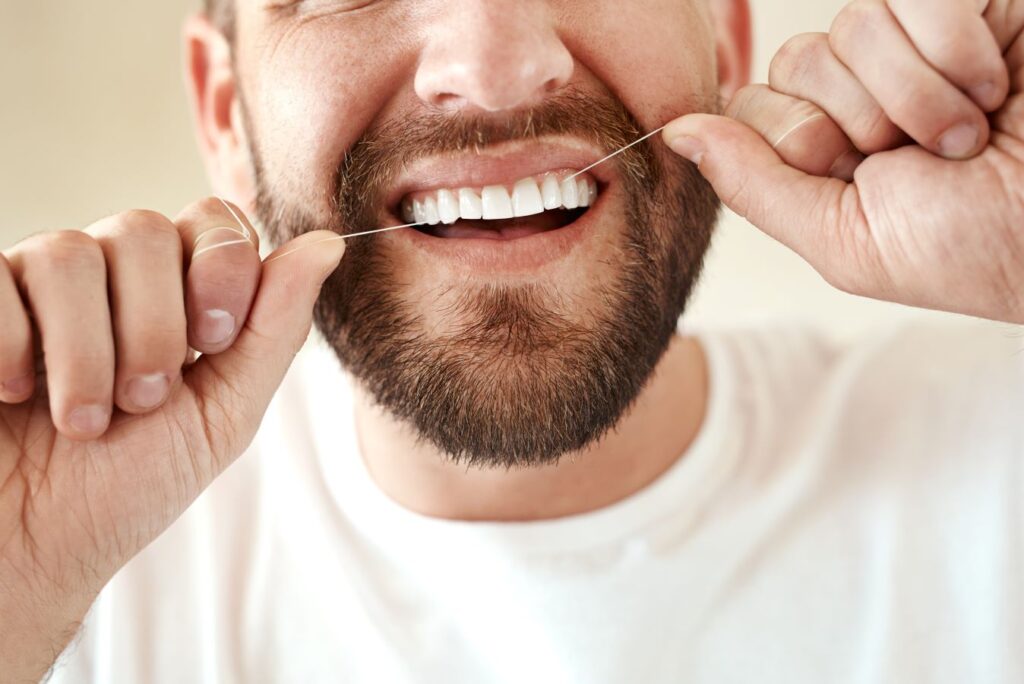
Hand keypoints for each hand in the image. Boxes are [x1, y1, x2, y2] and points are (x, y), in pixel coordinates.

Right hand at [0, 198, 343, 681]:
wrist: (33, 546)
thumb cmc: (131, 486)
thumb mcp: (224, 413)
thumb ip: (274, 328)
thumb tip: (327, 244)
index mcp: (177, 295)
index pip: (213, 221)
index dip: (220, 269)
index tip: (212, 340)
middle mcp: (109, 278)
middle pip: (143, 229)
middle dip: (153, 327)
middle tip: (143, 400)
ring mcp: (37, 286)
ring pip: (69, 253)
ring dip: (86, 355)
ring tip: (83, 421)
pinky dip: (13, 349)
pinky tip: (13, 396)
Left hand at [664, 0, 1023, 322]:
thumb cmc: (972, 249)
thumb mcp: (845, 238)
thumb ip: (756, 185)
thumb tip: (675, 134)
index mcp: (827, 146)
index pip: (753, 103)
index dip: (794, 138)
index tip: (852, 171)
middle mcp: (864, 88)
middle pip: (795, 61)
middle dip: (859, 122)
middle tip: (922, 158)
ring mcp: (916, 40)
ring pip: (851, 26)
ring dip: (915, 97)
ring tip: (968, 134)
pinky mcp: (969, 3)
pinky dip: (955, 49)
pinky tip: (993, 85)